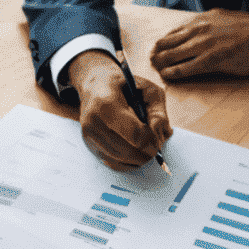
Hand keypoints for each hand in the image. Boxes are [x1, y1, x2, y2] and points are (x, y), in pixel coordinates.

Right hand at [68, 51, 171, 171]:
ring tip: (147, 150)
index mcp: (107, 103)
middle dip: (145, 153)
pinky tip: (136, 155)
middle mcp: (93, 120)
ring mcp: (89, 135)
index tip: (158, 141)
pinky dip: (128, 163)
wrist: (95, 86)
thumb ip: (158, 111)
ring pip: (120, 159)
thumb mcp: (147, 88)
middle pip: (126, 150)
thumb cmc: (124, 85)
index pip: (134, 133)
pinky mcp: (89, 145)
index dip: (150, 141)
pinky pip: (112, 163)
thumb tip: (160, 138)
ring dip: (138, 159)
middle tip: (155, 149)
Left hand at [149, 9, 248, 80]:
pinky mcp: (212, 60)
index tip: (158, 46)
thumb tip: (203, 33)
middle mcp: (202, 28)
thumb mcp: (228, 20)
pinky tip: (167, 75)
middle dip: (158, 51)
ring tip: (155, 68)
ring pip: (174, 54)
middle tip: (151, 59)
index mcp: (206, 18)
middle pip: (171, 41)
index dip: (165, 39)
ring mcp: (206, 44)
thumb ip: (212, 26)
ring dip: (162, 62)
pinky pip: (186, 67)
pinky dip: (174, 72)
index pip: (177, 29)